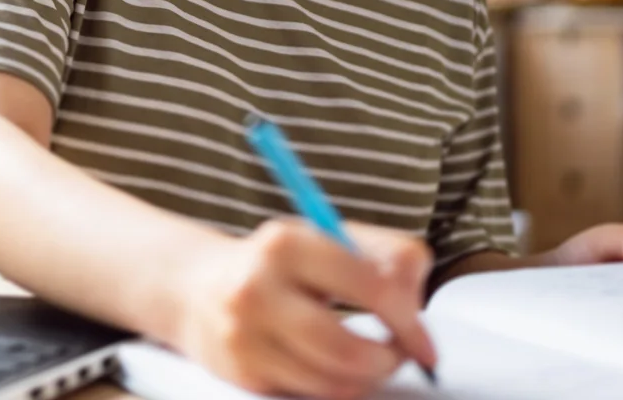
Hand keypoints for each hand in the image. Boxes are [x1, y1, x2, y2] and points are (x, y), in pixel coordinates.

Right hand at [164, 219, 437, 399]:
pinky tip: (334, 369)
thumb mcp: (330, 239)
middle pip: (346, 349)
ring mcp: (244, 336)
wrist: (198, 288)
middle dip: (387, 361)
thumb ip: (388, 255)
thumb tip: (415, 302)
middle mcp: (257, 289)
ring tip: (370, 362)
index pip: (370, 288)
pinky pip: (309, 396)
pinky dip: (334, 388)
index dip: (409, 322)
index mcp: (287, 244)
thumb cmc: (281, 264)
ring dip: (365, 379)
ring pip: (331, 382)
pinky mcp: (241, 373)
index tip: (424, 342)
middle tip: (398, 356)